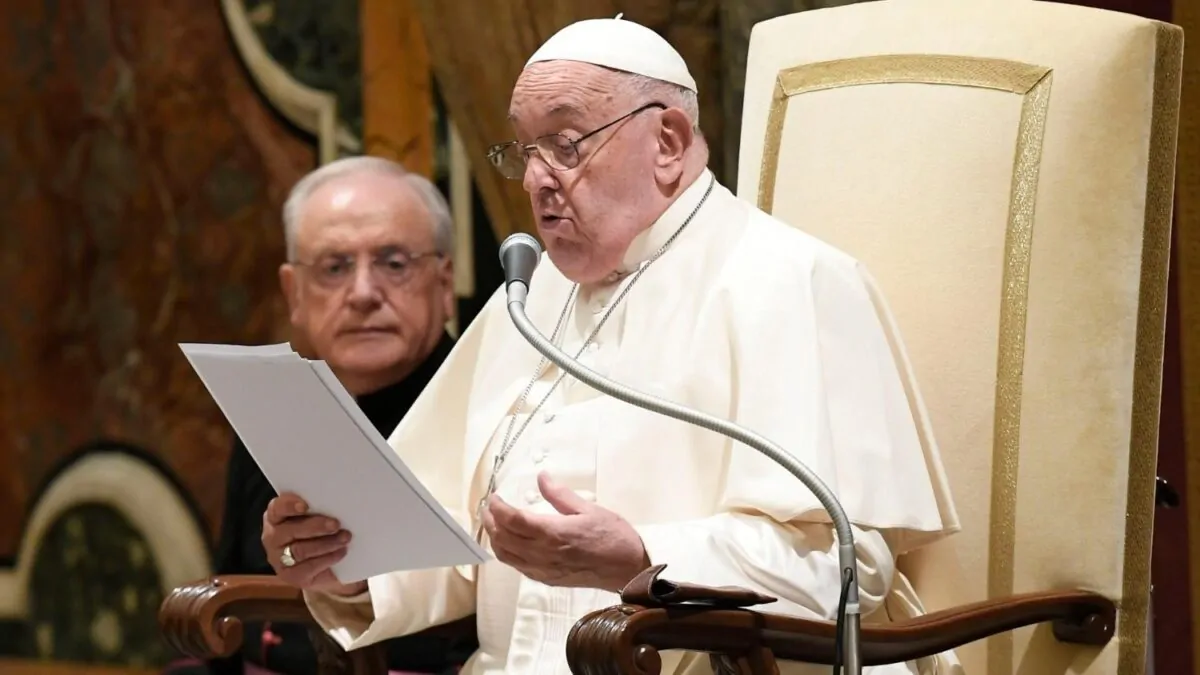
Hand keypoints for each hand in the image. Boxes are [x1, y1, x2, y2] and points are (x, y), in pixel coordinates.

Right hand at [262, 493, 365, 595]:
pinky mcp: (291, 576)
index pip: (277, 508)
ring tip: (345, 537)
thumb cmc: (320, 532)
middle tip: (336, 524)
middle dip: (316, 526)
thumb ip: (319, 509)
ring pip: (301, 550)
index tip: (305, 506)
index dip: (289, 505)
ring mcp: (279, 559)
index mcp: (276, 517)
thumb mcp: (317, 517)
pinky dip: (329, 558)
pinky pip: (309, 566)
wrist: (328, 566)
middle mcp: (273, 537)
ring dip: (326, 543)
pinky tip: (341, 551)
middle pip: (290, 531)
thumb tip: (337, 502)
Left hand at [482, 472, 649, 591]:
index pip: (513, 520)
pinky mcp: (547, 579)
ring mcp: (544, 569)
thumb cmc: (613, 536)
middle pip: (504, 538)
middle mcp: (543, 553)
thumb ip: (560, 494)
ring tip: (494, 524)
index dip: (498, 508)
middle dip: (491, 522)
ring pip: (507, 555)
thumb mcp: (589, 508)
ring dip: (495, 539)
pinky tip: (510, 544)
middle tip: (489, 508)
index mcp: (553, 533)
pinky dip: (507, 554)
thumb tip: (541, 477)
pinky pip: (518, 567)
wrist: (628, 568)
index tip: (494, 497)